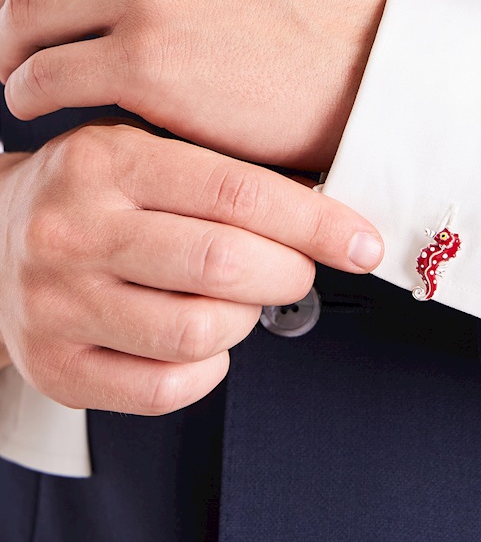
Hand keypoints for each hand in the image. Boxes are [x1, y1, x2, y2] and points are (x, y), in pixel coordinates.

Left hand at [0, 0, 390, 170]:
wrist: (374, 74)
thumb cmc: (338, 26)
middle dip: (11, 9)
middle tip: (12, 41)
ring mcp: (145, 2)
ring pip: (27, 21)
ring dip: (12, 54)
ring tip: (20, 82)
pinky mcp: (147, 67)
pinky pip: (48, 78)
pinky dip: (28, 94)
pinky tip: (38, 108)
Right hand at [0, 121, 382, 413]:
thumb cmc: (96, 198)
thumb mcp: (147, 154)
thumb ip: (226, 178)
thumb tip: (331, 216)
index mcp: (105, 162)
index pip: (236, 193)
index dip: (317, 224)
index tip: (362, 243)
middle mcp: (73, 231)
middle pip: (225, 265)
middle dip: (289, 273)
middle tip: (295, 270)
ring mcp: (57, 304)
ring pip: (201, 332)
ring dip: (246, 321)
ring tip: (236, 301)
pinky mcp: (55, 367)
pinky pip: (167, 388)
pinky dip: (210, 370)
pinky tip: (204, 341)